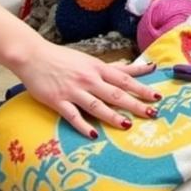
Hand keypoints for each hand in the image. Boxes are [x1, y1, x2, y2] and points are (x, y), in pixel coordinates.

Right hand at [14, 40, 161, 137]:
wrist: (33, 56)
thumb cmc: (63, 58)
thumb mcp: (90, 60)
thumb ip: (111, 67)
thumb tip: (132, 67)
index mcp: (98, 68)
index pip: (125, 79)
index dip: (142, 88)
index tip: (157, 96)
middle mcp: (89, 79)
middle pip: (116, 93)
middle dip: (135, 104)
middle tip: (152, 113)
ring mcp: (73, 90)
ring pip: (97, 105)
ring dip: (113, 116)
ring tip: (127, 125)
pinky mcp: (57, 100)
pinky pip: (72, 115)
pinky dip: (83, 125)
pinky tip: (93, 134)